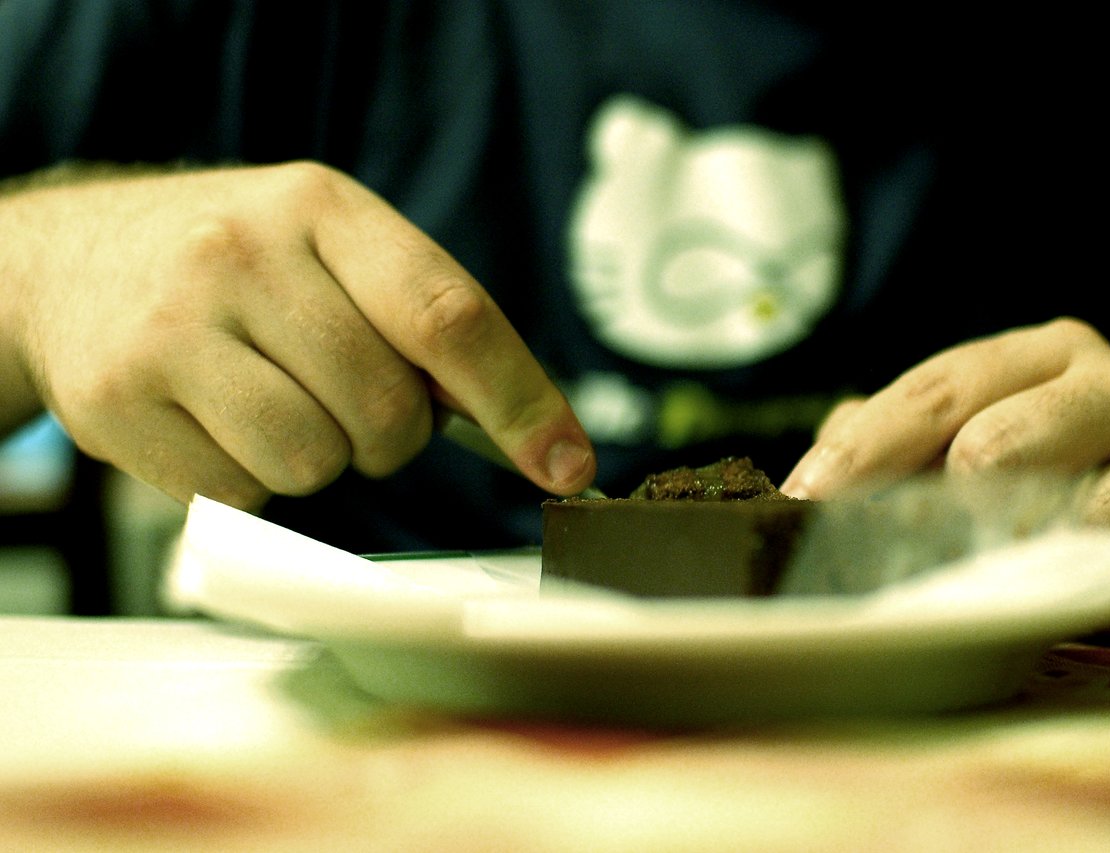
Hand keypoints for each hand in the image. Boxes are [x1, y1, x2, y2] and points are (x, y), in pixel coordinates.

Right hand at [0, 162, 594, 507]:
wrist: (69, 263)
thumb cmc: (240, 268)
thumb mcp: (332, 250)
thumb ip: (424, 320)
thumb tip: (532, 430)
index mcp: (323, 208)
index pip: (448, 315)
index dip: (522, 400)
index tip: (567, 463)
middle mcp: (243, 255)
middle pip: (389, 414)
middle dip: (389, 435)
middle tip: (344, 397)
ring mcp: (172, 329)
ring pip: (315, 464)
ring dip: (317, 460)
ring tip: (271, 403)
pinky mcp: (119, 402)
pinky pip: (242, 494)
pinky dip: (249, 479)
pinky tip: (214, 422)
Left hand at [782, 318, 1109, 635]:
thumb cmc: (1065, 488)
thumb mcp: (977, 448)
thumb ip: (897, 444)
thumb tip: (810, 479)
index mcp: (1047, 355)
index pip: (939, 388)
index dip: (866, 448)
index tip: (806, 497)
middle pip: (994, 439)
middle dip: (938, 507)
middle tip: (906, 557)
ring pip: (1075, 511)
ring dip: (1027, 562)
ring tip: (1015, 583)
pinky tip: (1099, 607)